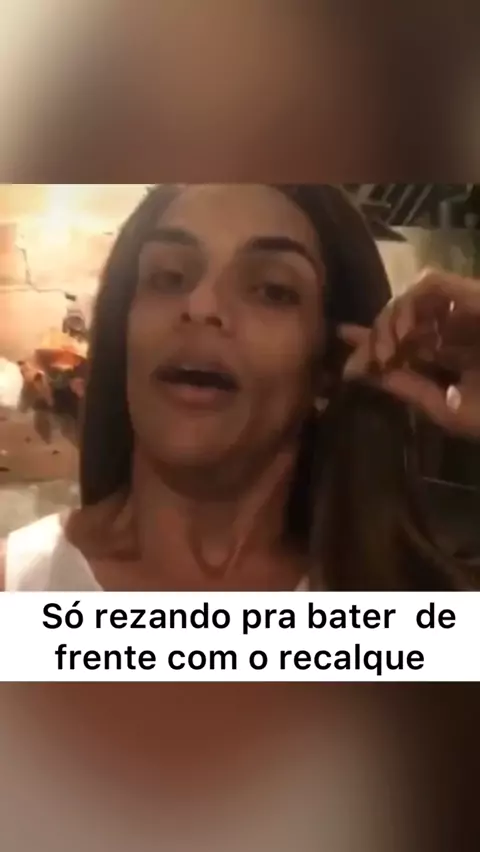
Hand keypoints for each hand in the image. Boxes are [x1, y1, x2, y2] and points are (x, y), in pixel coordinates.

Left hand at [339, 269, 479, 437]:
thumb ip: (410, 390)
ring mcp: (465, 309)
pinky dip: (410, 302)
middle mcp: (455, 327)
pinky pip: (431, 283)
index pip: (402, 341)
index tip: (343, 337)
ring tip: (389, 349)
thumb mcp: (449, 410)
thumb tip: (371, 375)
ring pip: (410, 295)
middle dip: (375, 334)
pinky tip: (406, 332)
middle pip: (400, 315)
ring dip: (391, 318)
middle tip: (366, 359)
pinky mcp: (474, 294)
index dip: (370, 338)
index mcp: (451, 354)